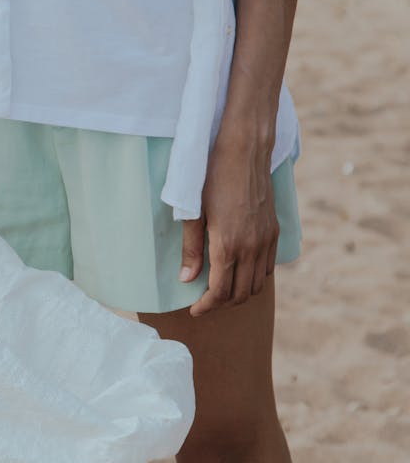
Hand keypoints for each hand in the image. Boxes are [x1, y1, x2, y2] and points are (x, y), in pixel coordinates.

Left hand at [180, 137, 279, 316]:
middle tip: (204, 302)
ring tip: (220, 289)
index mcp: (228, 245)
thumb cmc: (212, 179)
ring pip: (257, 284)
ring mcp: (266, 240)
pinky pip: (268, 267)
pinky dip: (254, 277)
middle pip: (240, 294)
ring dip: (239, 293)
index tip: (195, 309)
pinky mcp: (274, 231)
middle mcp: (251, 247)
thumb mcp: (193, 213)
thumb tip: (187, 279)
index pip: (219, 291)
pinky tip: (239, 271)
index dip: (206, 306)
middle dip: (221, 304)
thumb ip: (191, 249)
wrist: (245, 152)